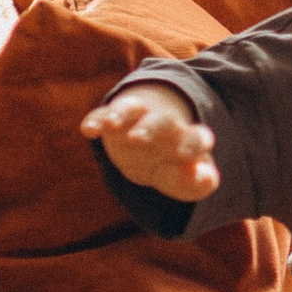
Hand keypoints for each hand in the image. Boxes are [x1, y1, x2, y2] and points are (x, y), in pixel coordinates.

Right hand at [81, 82, 216, 201]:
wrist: (153, 140)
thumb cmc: (174, 164)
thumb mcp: (188, 180)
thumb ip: (197, 182)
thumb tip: (202, 178)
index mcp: (189, 137)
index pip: (197, 137)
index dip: (193, 144)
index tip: (186, 156)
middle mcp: (165, 122)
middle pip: (161, 121)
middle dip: (150, 128)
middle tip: (138, 139)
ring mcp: (137, 118)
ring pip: (131, 109)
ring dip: (121, 114)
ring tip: (112, 124)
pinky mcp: (113, 119)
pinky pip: (103, 114)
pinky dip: (96, 120)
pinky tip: (89, 130)